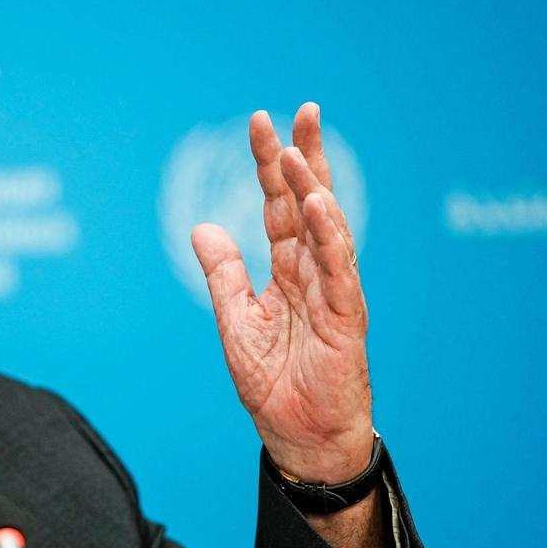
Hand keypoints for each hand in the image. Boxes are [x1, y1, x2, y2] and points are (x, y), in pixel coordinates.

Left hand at [191, 103, 373, 483]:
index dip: (270, 166)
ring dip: (314, 190)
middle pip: (311, 204)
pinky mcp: (346, 320)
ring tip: (298, 153)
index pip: (279, 206)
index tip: (261, 123)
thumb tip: (201, 226)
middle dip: (306, 158)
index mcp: (287, 270)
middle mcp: (313, 273)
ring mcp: (333, 293)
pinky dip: (330, 238)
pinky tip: (320, 206)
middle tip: (304, 111)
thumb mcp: (235, 321)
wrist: (298, 437)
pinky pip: (339, 272)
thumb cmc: (274, 383)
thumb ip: (223, 274)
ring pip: (328, 230)